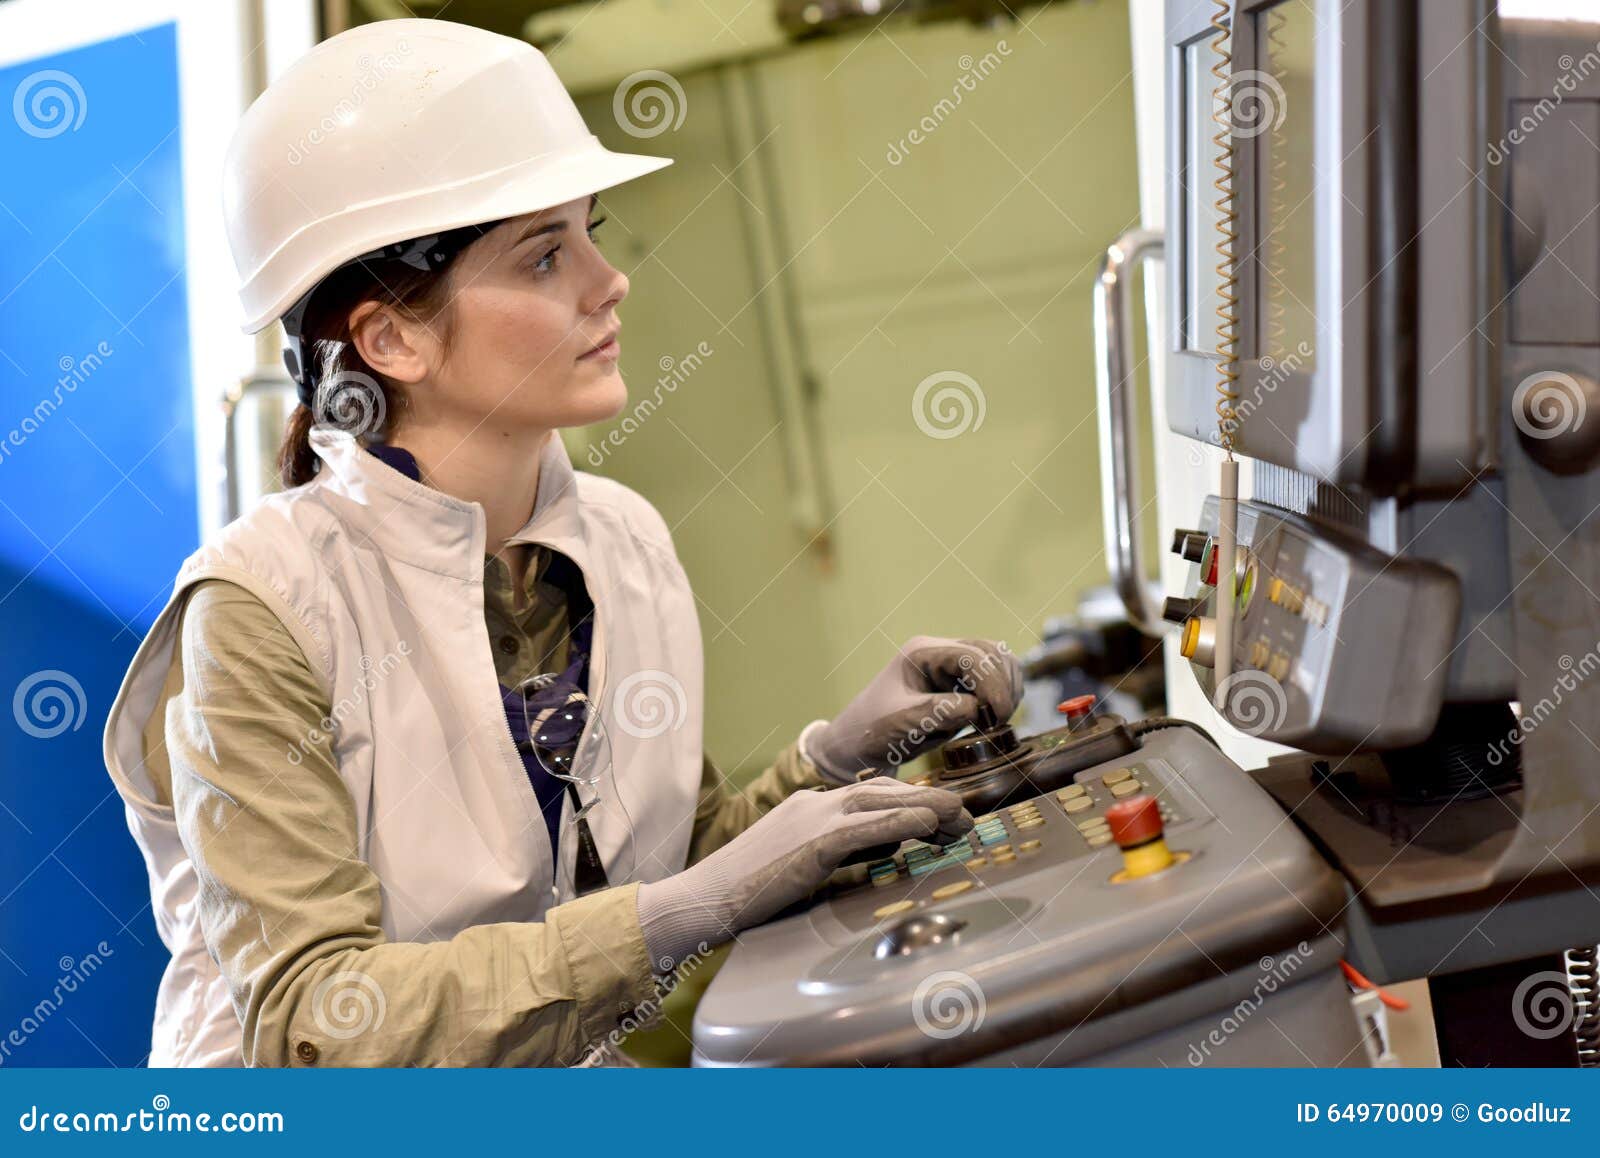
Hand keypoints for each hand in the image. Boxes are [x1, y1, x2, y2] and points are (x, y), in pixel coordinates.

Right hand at [635, 778, 970, 967]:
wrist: (703, 900)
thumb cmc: (745, 894)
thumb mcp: (799, 867)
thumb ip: (837, 854)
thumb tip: (880, 851)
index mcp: (808, 807)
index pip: (870, 794)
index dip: (910, 801)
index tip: (941, 814)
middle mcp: (814, 804)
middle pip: (884, 790)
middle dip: (928, 799)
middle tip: (964, 816)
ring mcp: (813, 819)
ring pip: (883, 801)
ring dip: (929, 807)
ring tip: (962, 818)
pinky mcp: (813, 843)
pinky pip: (869, 827)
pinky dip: (905, 820)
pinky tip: (932, 823)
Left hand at [804, 636, 1022, 783]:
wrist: (860, 744)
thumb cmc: (873, 730)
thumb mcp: (902, 722)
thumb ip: (938, 712)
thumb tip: (975, 708)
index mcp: (922, 652)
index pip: (971, 655)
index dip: (991, 682)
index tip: (997, 715)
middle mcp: (940, 653)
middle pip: (990, 653)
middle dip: (1002, 685)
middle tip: (998, 720)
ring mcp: (951, 667)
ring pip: (998, 663)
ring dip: (1007, 690)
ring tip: (997, 720)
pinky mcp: (960, 685)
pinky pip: (994, 681)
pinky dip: (1002, 697)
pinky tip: (995, 719)